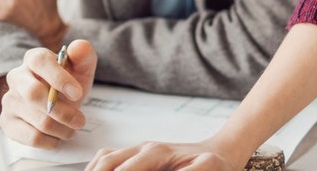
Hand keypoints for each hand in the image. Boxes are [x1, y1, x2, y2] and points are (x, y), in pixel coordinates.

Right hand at [0, 41, 97, 148]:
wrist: (59, 101)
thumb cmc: (69, 82)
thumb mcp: (81, 68)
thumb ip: (83, 55)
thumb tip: (79, 47)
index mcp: (34, 59)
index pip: (40, 62)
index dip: (59, 78)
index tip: (77, 93)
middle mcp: (17, 77)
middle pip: (33, 94)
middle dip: (63, 111)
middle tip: (80, 120)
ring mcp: (9, 100)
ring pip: (37, 120)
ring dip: (62, 129)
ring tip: (72, 128)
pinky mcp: (7, 122)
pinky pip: (31, 137)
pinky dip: (51, 140)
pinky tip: (58, 136)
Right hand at [84, 139, 242, 170]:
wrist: (218, 152)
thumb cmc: (214, 164)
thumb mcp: (206, 169)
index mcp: (156, 152)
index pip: (124, 170)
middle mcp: (143, 147)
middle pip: (108, 162)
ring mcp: (138, 149)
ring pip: (104, 158)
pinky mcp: (137, 154)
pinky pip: (108, 157)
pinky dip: (97, 167)